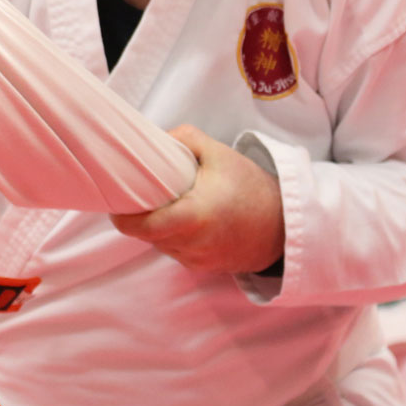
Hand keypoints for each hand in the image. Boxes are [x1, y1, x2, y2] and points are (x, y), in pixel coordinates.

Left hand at [110, 125, 284, 273]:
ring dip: (158, 229)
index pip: (139, 227)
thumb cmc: (252, 187)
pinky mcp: (206, 268)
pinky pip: (179, 252)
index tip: (118, 202)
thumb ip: (184, 139)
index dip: (122, 217)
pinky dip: (176, 238)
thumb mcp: (219, 153)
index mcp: (191, 217)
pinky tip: (187, 221)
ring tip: (168, 206)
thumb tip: (156, 137)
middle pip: (146, 236)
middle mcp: (192, 245)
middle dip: (140, 218)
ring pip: (162, 245)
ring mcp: (198, 261)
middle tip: (141, 197)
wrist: (287, 225)